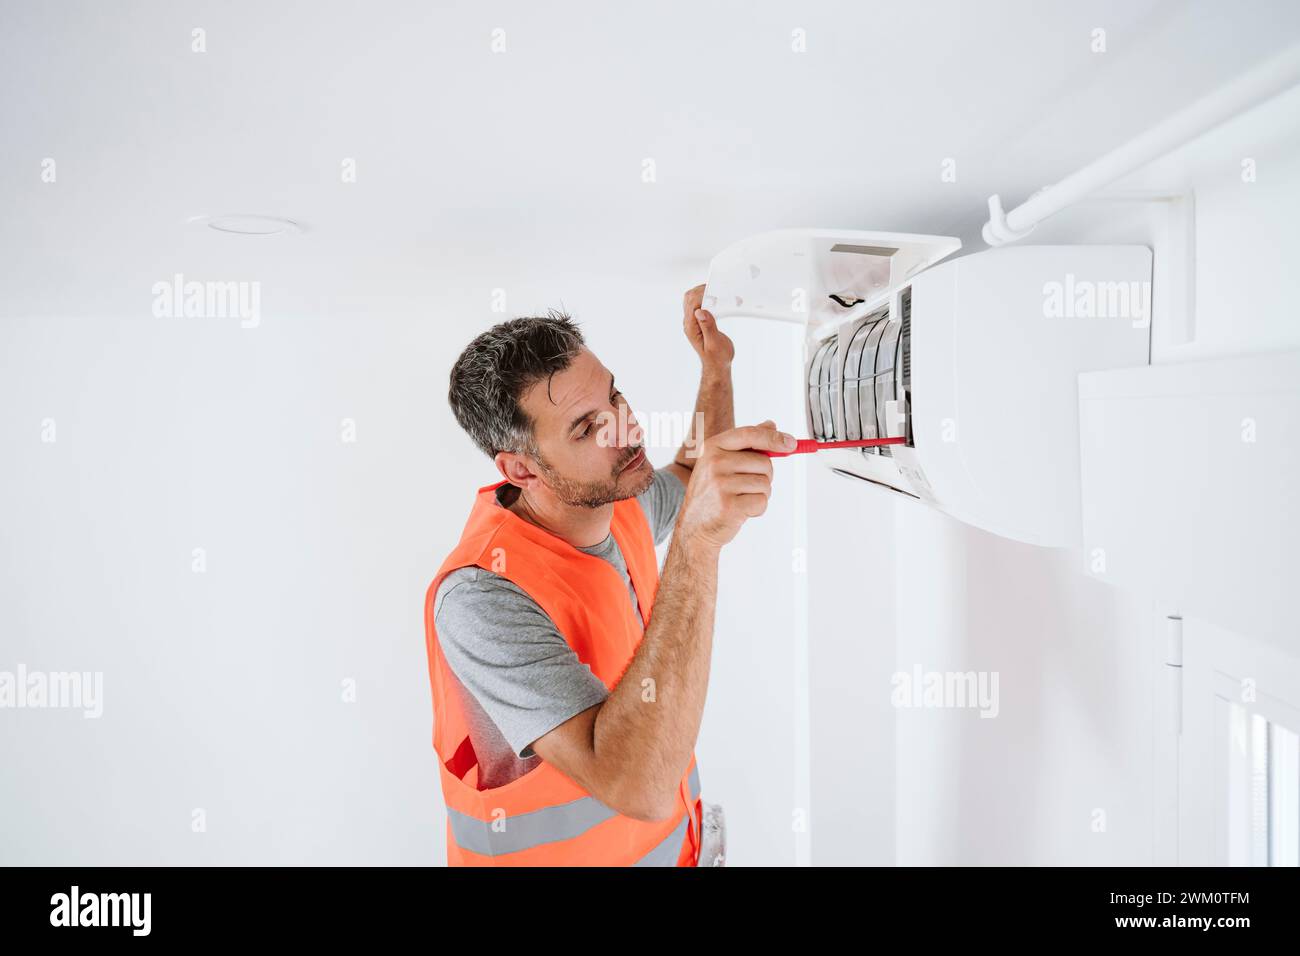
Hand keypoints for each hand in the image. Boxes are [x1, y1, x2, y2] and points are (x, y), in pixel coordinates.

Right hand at [675, 421, 793, 549]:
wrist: (694, 527)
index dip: (773, 438)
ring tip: (740, 499)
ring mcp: (720, 484)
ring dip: (760, 494)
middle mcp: (714, 463)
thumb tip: (771, 425)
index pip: (749, 434)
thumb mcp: (722, 463)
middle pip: (764, 462)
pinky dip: (757, 509)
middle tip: (745, 487)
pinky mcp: (729, 506)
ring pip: (765, 483)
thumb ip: (746, 443)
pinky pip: (762, 501)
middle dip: (764, 476)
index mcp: (712, 448)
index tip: (791, 443)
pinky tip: (740, 511)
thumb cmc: (712, 493)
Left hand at [682, 284, 733, 369]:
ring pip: (692, 299)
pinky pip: (698, 305)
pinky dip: (706, 298)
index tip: (717, 293)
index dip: (703, 294)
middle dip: (702, 290)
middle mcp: (689, 323)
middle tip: (718, 289)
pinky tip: (716, 300)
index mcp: (692, 327)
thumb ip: (708, 327)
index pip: (692, 303)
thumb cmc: (718, 357)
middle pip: (689, 298)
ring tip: (718, 292)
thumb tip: (700, 311)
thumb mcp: (715, 343)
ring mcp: (693, 322)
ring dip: (703, 293)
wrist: (717, 366)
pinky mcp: (698, 322)